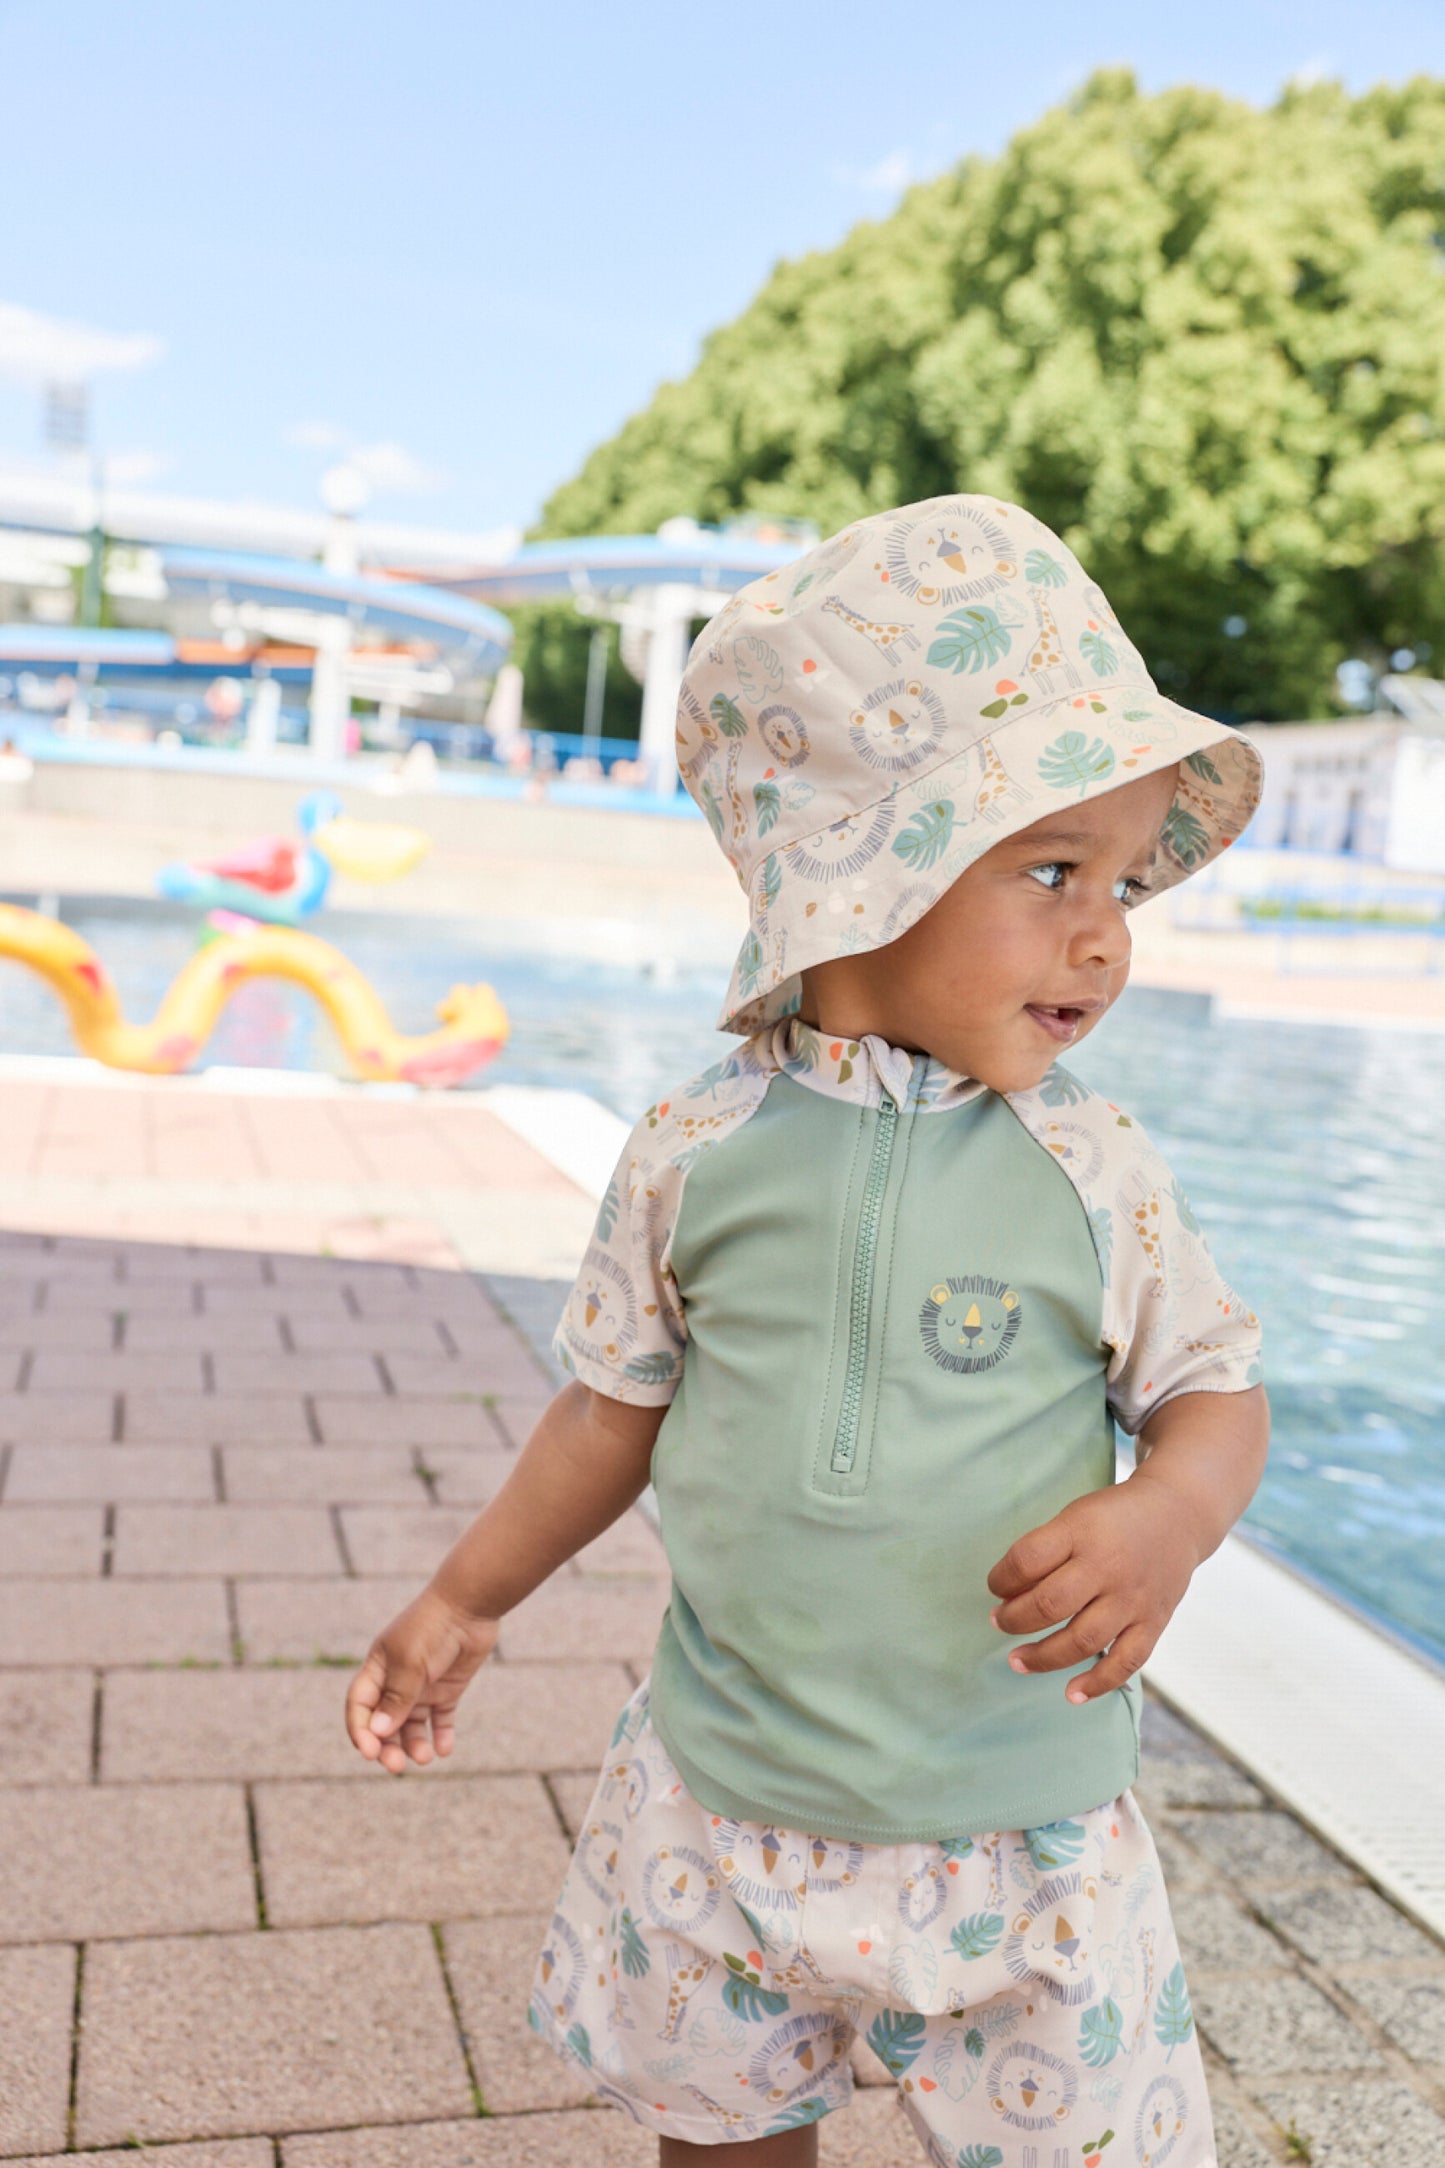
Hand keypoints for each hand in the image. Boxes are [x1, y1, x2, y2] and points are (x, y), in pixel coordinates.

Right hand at [344, 1586, 498, 1774]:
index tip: (370, 1753)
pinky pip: (440, 1719)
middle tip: (397, 1766)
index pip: (359, 1707)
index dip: (361, 1731)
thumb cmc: (432, 1627)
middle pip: (384, 1723)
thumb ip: (397, 1697)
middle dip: (387, 1747)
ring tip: (425, 1757)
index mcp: (377, 1669)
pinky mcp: (447, 1689)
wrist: (470, 1605)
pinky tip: (444, 1749)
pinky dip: (441, 1736)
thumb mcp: (410, 1662)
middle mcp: (396, 1681)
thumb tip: (378, 1732)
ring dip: (414, 1744)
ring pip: (411, 1725)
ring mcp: (423, 1686)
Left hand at [986, 1476, 1203, 1704]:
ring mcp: (1133, 1598)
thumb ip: (1047, 1550)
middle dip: (1014, 1619)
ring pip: (1082, 1640)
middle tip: (998, 1622)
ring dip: (1043, 1657)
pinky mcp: (1154, 1622)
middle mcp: (1108, 1566)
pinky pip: (1126, 1662)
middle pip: (1050, 1604)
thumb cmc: (1114, 1517)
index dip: (1001, 1578)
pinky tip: (1071, 1694)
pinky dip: (1098, 1683)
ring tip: (1017, 1661)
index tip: (995, 1587)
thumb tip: (1008, 1594)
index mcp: (1082, 1531)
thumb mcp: (1076, 1515)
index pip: (1027, 1559)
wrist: (1178, 1514)